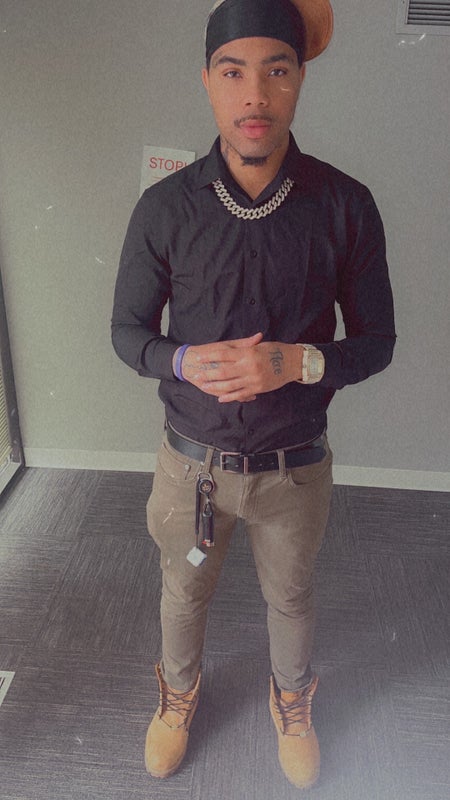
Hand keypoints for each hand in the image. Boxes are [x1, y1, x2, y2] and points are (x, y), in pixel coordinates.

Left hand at [176, 333, 302, 402]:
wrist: (294, 362)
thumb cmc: (277, 350)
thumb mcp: (261, 345)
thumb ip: (246, 345)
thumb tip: (229, 344)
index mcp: (247, 353)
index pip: (223, 354)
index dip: (209, 356)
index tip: (198, 358)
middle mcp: (249, 366)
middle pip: (222, 371)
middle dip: (207, 373)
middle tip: (195, 374)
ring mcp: (253, 379)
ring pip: (229, 385)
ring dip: (215, 386)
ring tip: (204, 386)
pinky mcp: (258, 388)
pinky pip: (240, 394)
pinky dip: (230, 397)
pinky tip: (221, 398)